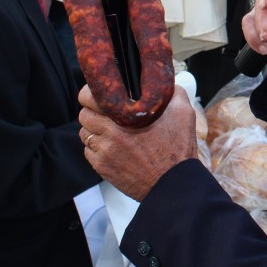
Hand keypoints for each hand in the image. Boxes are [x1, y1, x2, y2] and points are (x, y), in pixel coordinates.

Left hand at [78, 84, 197, 199]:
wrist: (173, 182)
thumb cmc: (178, 148)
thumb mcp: (183, 112)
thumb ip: (171, 92)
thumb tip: (162, 84)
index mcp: (125, 115)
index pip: (89, 97)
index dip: (91, 94)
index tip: (98, 95)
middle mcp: (110, 132)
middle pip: (84, 115)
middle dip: (92, 112)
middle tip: (104, 113)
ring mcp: (104, 151)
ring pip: (84, 133)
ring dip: (93, 130)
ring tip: (108, 131)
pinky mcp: (102, 167)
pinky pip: (89, 152)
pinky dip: (96, 148)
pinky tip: (111, 147)